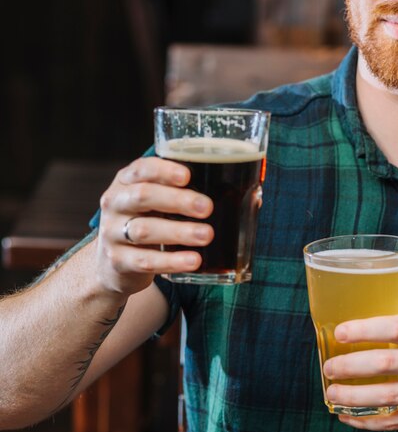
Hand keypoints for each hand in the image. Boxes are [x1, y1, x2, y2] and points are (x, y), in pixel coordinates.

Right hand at [95, 157, 213, 294]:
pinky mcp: (117, 261)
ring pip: (144, 230)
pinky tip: (193, 260)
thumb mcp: (159, 201)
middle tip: (207, 207)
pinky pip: (145, 261)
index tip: (187, 175)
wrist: (114, 262)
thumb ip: (189, 192)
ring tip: (207, 235)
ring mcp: (112, 233)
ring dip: (178, 232)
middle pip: (143, 196)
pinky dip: (171, 261)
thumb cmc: (149, 220)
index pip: (141, 169)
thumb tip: (252, 198)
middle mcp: (115, 203)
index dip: (163, 170)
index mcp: (127, 181)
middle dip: (177, 200)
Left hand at [323, 315, 397, 429]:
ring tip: (332, 393)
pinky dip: (370, 422)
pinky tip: (350, 417)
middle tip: (329, 367)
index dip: (366, 330)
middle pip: (388, 365)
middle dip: (353, 367)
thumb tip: (359, 332)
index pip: (397, 328)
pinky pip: (397, 422)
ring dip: (356, 397)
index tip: (341, 332)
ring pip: (390, 398)